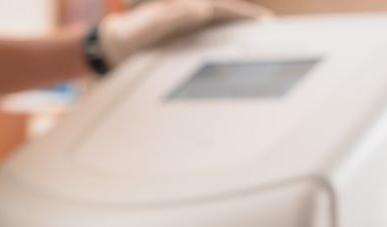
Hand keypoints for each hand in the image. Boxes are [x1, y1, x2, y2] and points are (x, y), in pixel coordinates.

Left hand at [99, 0, 271, 68]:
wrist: (114, 47)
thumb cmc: (131, 34)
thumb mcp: (150, 24)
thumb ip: (174, 16)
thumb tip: (203, 9)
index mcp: (187, 7)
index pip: (222, 10)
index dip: (243, 15)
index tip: (263, 22)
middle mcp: (192, 16)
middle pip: (227, 19)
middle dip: (249, 24)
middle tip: (271, 34)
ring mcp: (189, 29)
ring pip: (220, 31)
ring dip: (239, 37)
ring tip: (261, 46)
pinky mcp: (185, 42)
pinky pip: (209, 44)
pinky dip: (223, 49)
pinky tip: (234, 60)